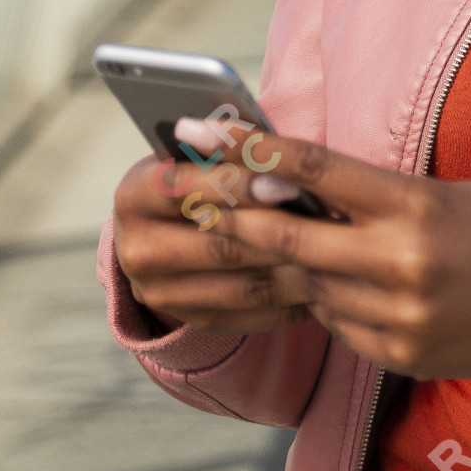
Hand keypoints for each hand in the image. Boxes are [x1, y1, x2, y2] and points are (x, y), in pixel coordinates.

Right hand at [111, 148, 310, 338]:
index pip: (183, 188)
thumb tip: (280, 151)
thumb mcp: (193, 156)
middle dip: (278, 233)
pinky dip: (291, 301)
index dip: (237, 185)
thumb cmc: (194, 175)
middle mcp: (137, 251)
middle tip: (329, 224)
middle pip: (218, 245)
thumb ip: (225, 154)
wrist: (163, 231)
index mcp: (134, 196)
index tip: (288, 182)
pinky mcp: (190, 319)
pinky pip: (250, 315)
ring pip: (241, 286)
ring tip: (337, 256)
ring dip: (293, 271)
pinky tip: (325, 285)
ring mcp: (160, 293)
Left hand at [114, 132, 470, 394]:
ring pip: (309, 286)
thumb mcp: (452, 193)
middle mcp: (402, 266)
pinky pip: (339, 325)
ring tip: (265, 237)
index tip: (214, 138)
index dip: (258, 153)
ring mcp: (400, 319)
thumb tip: (302, 186)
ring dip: (287, 261)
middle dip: (238, 217)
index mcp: (417, 208)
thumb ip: (382, 195)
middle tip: (200, 198)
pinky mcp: (402, 357)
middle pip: (291, 238)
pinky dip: (329, 300)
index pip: (319, 172)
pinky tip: (338, 283)